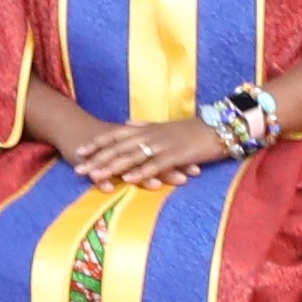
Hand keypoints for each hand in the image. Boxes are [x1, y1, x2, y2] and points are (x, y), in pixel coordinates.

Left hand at [62, 115, 229, 188]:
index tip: (81, 150)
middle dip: (98, 158)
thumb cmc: (195, 128)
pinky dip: (140, 172)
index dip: (99, 143)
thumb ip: (146, 125)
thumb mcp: (166, 125)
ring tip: (95, 176)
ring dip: (112, 167)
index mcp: (149, 128)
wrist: (221, 126)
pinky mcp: (177, 155)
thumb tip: (129, 122)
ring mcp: (164, 145)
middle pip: (120, 147)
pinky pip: (155, 165)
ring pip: (132, 156)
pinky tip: (127, 179)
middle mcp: (152, 135)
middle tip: (79, 168)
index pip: (118, 134)